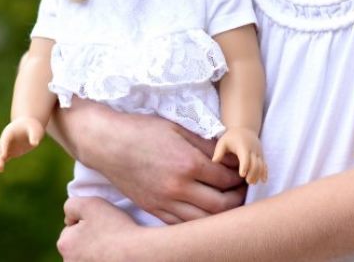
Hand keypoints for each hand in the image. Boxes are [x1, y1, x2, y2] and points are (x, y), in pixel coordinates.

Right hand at [0, 116, 44, 171]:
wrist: (29, 126)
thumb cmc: (32, 127)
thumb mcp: (35, 130)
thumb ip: (34, 136)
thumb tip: (35, 144)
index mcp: (10, 132)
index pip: (5, 140)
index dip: (4, 148)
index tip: (4, 156)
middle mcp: (5, 139)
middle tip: (0, 166)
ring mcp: (7, 145)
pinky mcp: (9, 151)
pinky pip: (3, 157)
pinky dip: (0, 163)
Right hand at [54, 100, 245, 222]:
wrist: (109, 144)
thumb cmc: (143, 130)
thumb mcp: (178, 128)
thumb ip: (204, 144)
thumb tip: (227, 155)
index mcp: (187, 163)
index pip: (226, 180)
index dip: (239, 178)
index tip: (244, 173)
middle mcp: (178, 188)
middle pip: (221, 207)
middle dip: (237, 200)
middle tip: (241, 191)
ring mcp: (165, 203)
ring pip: (203, 222)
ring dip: (220, 216)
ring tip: (227, 204)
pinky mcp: (154, 210)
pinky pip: (182, 225)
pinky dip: (198, 223)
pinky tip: (204, 212)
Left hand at [57, 197, 142, 261]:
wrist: (136, 253)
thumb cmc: (114, 227)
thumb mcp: (90, 204)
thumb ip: (72, 205)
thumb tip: (69, 219)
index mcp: (64, 244)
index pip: (70, 228)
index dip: (86, 221)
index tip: (101, 222)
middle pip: (77, 244)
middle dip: (88, 238)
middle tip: (107, 232)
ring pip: (86, 255)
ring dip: (94, 249)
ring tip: (112, 244)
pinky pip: (96, 261)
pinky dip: (102, 258)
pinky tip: (113, 255)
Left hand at [212, 127, 267, 183]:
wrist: (245, 129)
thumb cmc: (231, 138)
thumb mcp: (223, 141)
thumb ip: (219, 151)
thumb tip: (214, 161)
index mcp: (242, 146)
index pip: (245, 157)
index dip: (245, 165)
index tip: (242, 174)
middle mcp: (252, 149)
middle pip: (255, 163)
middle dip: (253, 173)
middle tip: (248, 181)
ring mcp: (258, 152)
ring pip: (261, 165)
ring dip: (258, 175)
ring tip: (252, 182)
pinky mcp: (261, 155)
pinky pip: (265, 164)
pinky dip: (265, 172)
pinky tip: (263, 181)